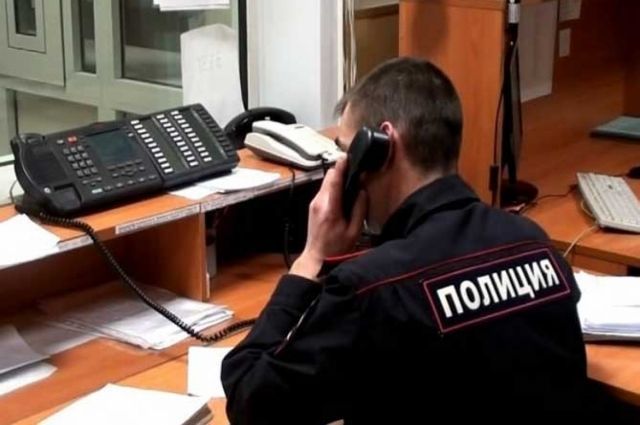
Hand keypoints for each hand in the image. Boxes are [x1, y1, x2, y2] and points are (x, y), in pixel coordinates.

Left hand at [290, 158, 366, 279]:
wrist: (317, 258)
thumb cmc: (336, 248)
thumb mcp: (354, 231)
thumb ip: (359, 209)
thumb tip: (362, 191)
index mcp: (329, 208)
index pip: (333, 180)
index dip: (341, 166)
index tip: (347, 157)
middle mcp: (318, 203)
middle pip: (328, 177)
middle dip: (340, 171)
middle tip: (353, 167)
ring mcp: (314, 204)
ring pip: (326, 182)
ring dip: (337, 179)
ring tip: (350, 180)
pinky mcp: (313, 206)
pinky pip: (324, 190)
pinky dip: (333, 187)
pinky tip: (342, 192)